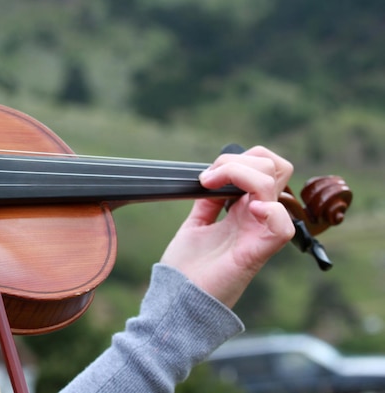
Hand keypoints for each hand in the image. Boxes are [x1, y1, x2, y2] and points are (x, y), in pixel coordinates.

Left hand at [160, 146, 294, 307]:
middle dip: (242, 160)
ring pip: (275, 183)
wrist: (178, 299)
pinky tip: (245, 209)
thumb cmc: (186, 268)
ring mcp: (258, 232)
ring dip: (241, 174)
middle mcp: (256, 218)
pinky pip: (283, 226)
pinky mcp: (257, 252)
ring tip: (212, 186)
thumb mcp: (196, 224)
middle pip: (275, 167)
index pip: (263, 167)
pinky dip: (268, 210)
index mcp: (243, 211)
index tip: (205, 176)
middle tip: (210, 178)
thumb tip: (214, 176)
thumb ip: (208, 201)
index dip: (237, 160)